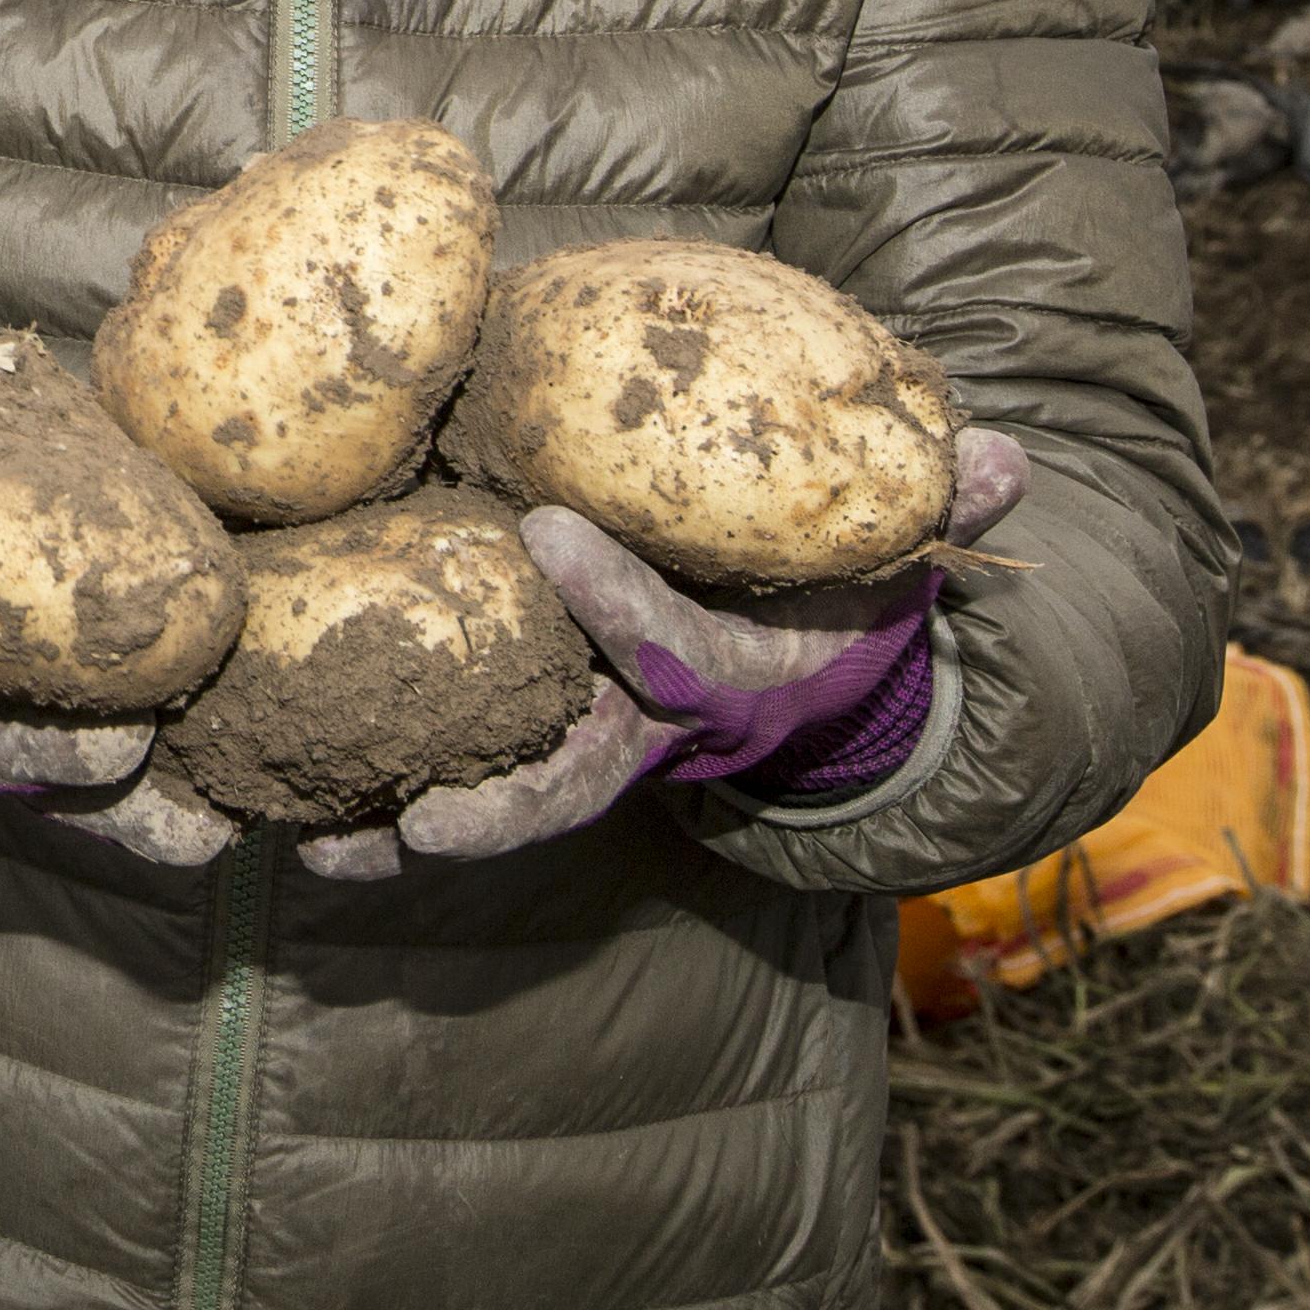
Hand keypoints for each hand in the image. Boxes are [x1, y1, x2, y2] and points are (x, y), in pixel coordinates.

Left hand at [347, 429, 1030, 879]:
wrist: (812, 672)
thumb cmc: (832, 594)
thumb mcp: (892, 555)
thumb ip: (943, 515)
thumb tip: (1008, 459)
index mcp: (729, 672)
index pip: (670, 646)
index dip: (615, 599)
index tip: (546, 530)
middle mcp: (649, 724)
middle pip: (572, 775)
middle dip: (501, 804)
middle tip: (423, 826)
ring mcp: (587, 742)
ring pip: (499, 799)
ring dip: (412, 829)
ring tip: (321, 850)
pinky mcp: (534, 742)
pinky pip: (457, 783)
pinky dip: (379, 824)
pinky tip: (302, 837)